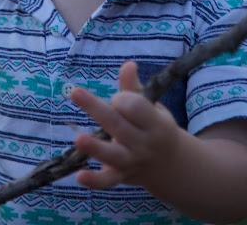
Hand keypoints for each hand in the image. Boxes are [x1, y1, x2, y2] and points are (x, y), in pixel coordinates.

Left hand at [70, 61, 180, 189]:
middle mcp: (143, 143)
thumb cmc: (155, 126)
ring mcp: (132, 162)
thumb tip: (128, 64)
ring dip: (96, 147)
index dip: (122, 99)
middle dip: (96, 108)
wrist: (171, 165)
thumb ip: (134, 87)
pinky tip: (79, 175)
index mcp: (154, 122)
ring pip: (113, 155)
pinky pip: (108, 181)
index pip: (135, 107)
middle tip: (75, 92)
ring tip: (78, 138)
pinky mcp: (121, 177)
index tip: (118, 99)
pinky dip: (94, 181)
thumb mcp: (152, 106)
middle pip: (118, 124)